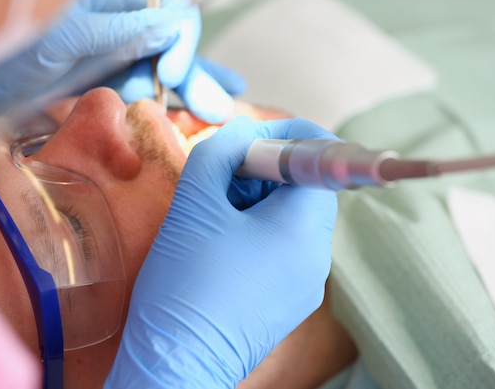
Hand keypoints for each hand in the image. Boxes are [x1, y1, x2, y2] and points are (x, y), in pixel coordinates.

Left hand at [0, 0, 242, 121]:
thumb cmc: (4, 42)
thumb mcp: (67, 32)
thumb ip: (123, 30)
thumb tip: (174, 27)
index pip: (168, 11)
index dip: (179, 44)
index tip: (171, 77)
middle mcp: (116, 16)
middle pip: (169, 44)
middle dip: (194, 75)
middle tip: (217, 107)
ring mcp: (107, 46)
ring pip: (157, 66)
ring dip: (184, 91)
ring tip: (212, 111)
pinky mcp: (97, 73)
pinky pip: (136, 82)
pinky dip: (158, 98)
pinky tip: (183, 107)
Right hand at [104, 117, 337, 388]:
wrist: (175, 366)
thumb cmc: (184, 285)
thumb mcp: (195, 205)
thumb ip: (221, 152)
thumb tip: (244, 130)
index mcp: (303, 228)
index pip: (319, 160)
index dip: (282, 137)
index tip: (243, 138)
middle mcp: (317, 257)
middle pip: (302, 189)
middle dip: (260, 172)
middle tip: (216, 180)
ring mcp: (306, 284)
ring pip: (289, 219)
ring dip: (254, 202)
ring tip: (210, 217)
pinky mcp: (288, 302)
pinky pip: (282, 250)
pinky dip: (255, 233)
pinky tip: (217, 246)